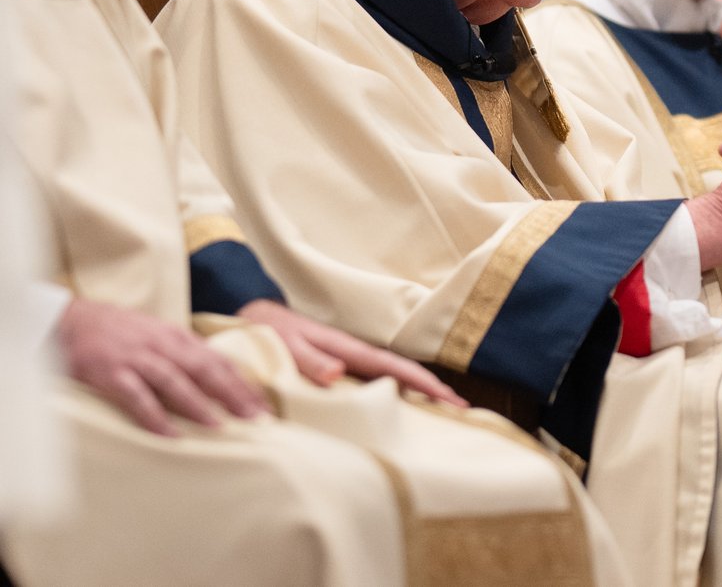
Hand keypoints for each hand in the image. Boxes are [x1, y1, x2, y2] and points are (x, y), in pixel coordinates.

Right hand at [57, 297, 268, 436]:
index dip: (243, 383)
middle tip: (256, 418)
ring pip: (175, 381)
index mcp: (177, 337)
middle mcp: (162, 345)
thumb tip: (216, 379)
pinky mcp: (109, 372)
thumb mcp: (157, 336)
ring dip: (199, 404)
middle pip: (205, 369)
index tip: (264, 405)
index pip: (218, 361)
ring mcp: (136, 358)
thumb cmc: (118, 332)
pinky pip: (136, 396)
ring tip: (220, 426)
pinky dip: (154, 416)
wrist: (70, 319)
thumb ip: (183, 355)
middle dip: (233, 394)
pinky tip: (169, 434)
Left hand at [236, 300, 467, 406]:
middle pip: (402, 374)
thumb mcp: (285, 344)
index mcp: (346, 349)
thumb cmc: (264, 331)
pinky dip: (394, 397)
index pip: (395, 368)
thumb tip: (339, 374)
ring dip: (416, 395)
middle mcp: (352, 356)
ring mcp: (347, 363)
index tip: (452, 401)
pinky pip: (373, 386)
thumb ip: (309, 359)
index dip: (425, 383)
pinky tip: (399, 413)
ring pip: (390, 380)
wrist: (248, 315)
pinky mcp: (336, 370)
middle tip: (462, 414)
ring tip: (441, 416)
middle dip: (432, 391)